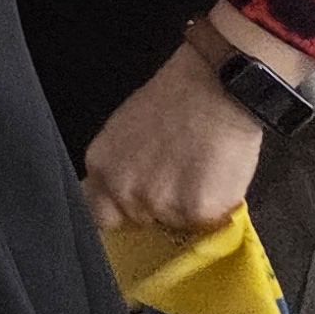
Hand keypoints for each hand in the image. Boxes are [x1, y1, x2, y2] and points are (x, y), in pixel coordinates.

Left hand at [83, 39, 267, 231]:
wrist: (213, 88)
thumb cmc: (173, 102)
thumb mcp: (124, 133)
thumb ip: (118, 167)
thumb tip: (121, 196)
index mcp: (101, 168)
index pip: (98, 215)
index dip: (119, 214)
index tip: (133, 209)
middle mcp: (123, 191)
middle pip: (138, 221)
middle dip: (156, 209)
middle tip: (176, 180)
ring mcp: (161, 204)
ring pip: (175, 225)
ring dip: (186, 210)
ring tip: (197, 173)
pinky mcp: (198, 211)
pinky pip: (207, 224)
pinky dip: (215, 209)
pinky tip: (216, 178)